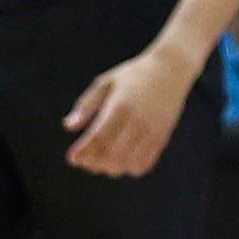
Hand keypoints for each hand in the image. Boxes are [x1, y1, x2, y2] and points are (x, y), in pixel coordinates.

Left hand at [62, 43, 197, 175]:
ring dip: (111, 168)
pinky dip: (130, 168)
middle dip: (94, 163)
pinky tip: (122, 161)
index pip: (97, 137)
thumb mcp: (106, 82)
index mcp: (119, 106)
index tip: (72, 158)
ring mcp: (151, 130)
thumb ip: (86, 105)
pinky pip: (144, 163)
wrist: (171, 69)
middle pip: (111, 155)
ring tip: (102, 163)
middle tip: (86, 163)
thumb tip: (68, 126)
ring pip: (127, 163)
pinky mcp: (162, 137)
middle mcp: (136, 120)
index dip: (83, 151)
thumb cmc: (133, 75)